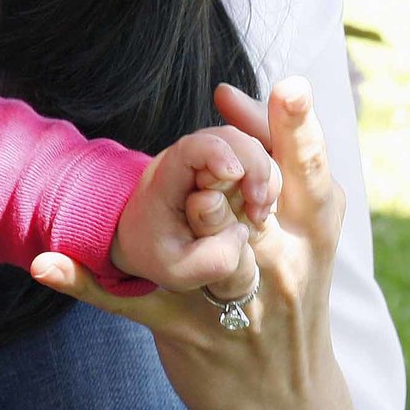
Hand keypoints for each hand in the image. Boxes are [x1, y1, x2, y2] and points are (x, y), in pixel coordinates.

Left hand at [34, 77, 363, 409]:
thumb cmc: (288, 300)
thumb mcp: (301, 239)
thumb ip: (271, 165)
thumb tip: (225, 92)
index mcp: (308, 233)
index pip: (309, 170)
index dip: (298, 128)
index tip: (289, 86)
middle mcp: (277, 263)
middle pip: (256, 202)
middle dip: (241, 170)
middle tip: (220, 150)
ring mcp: (230, 299)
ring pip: (206, 251)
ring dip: (190, 222)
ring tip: (167, 195)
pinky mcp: (184, 330)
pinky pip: (127, 302)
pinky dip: (84, 283)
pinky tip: (46, 263)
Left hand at [107, 126, 279, 292]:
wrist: (143, 240)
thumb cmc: (158, 252)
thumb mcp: (180, 271)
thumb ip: (212, 259)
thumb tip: (241, 230)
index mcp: (164, 183)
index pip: (189, 149)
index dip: (217, 152)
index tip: (235, 176)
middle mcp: (185, 161)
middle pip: (228, 139)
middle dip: (254, 168)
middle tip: (257, 207)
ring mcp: (205, 160)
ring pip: (246, 146)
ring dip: (263, 176)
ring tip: (257, 213)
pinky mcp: (223, 166)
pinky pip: (253, 159)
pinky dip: (265, 180)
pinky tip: (258, 209)